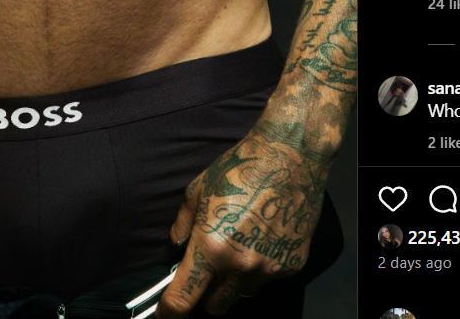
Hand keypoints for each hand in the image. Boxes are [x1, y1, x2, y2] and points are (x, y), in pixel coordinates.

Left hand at [156, 131, 325, 316]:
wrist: (290, 157)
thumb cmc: (242, 169)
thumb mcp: (197, 192)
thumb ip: (182, 228)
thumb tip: (176, 249)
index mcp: (211, 247)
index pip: (183, 300)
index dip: (170, 312)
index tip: (166, 314)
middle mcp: (240, 264)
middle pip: (215, 307)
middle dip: (207, 293)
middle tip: (209, 268)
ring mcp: (269, 267)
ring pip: (243, 293)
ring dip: (236, 279)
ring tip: (242, 243)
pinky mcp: (292, 264)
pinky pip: (268, 278)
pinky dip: (262, 266)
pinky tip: (264, 236)